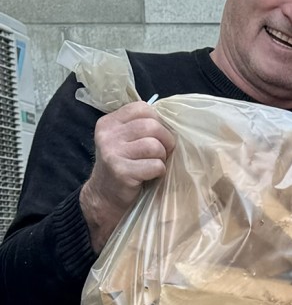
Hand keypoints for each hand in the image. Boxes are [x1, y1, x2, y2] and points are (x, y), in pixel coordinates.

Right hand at [80, 101, 174, 251]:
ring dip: (162, 157)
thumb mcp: (125, 140)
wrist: (105, 196)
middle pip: (152, 126)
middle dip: (166, 140)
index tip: (157, 136)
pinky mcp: (121, 172)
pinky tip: (150, 175)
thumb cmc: (123, 164)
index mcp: (109, 123)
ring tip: (155, 163)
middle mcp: (107, 135)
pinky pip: (155, 165)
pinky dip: (159, 171)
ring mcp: (112, 153)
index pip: (142, 108)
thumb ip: (141, 126)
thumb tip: (173, 119)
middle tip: (163, 152)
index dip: (158, 121)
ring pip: (154, 145)